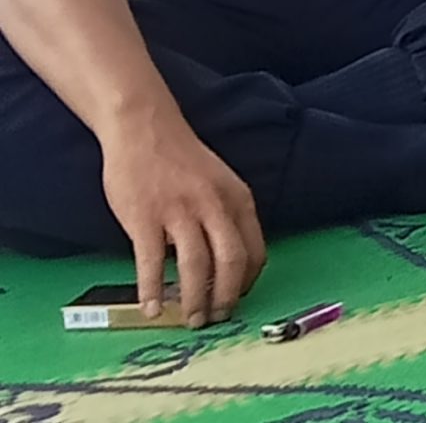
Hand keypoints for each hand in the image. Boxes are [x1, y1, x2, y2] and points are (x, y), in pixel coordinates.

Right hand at [98, 114, 266, 327]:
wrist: (145, 129)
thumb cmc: (182, 161)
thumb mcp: (220, 183)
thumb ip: (227, 217)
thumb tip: (229, 263)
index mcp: (238, 200)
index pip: (255, 251)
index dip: (249, 282)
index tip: (240, 299)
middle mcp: (215, 207)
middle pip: (231, 263)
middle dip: (227, 297)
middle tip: (217, 319)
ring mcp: (180, 212)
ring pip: (196, 267)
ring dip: (194, 300)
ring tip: (191, 320)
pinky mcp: (145, 218)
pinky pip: (152, 263)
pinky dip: (152, 290)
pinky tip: (152, 307)